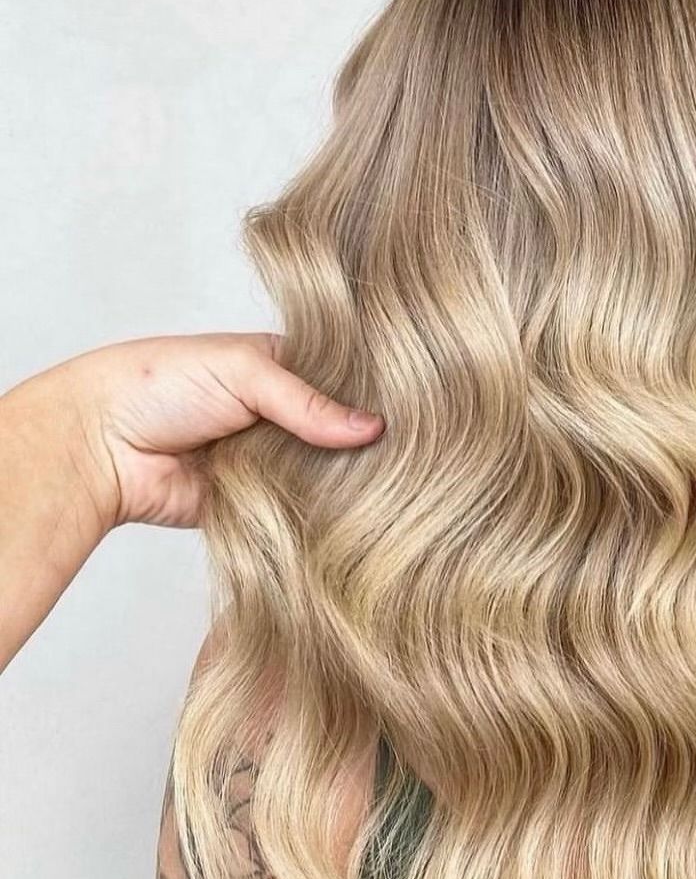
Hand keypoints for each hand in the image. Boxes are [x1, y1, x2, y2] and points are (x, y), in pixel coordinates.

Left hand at [8, 333, 383, 529]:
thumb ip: (307, 401)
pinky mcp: (261, 502)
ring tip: (391, 483)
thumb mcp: (241, 372)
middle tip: (409, 452)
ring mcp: (272, 460)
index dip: (372, 392)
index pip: (342, 379)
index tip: (413, 407)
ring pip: (326, 472)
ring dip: (341, 478)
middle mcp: (281, 415)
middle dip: (362, 441)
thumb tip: (372, 429)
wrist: (98, 447)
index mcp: (280, 368)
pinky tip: (353, 510)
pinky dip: (317, 510)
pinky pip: (302, 509)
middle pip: (340, 430)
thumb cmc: (156, 386)